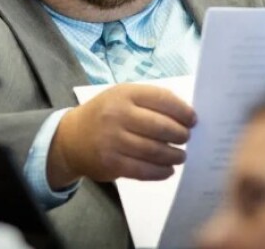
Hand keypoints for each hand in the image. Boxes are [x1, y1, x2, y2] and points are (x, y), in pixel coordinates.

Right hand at [47, 83, 195, 187]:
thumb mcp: (123, 97)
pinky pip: (143, 170)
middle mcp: (118, 114)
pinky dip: (160, 172)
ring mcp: (113, 140)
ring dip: (174, 155)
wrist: (71, 138)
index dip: (182, 111)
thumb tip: (185, 114)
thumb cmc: (105, 114)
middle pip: (161, 126)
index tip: (193, 120)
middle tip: (187, 139)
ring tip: (180, 155)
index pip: (162, 99)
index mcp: (125, 93)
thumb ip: (150, 101)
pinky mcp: (111, 163)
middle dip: (180, 135)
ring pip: (154, 150)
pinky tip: (168, 170)